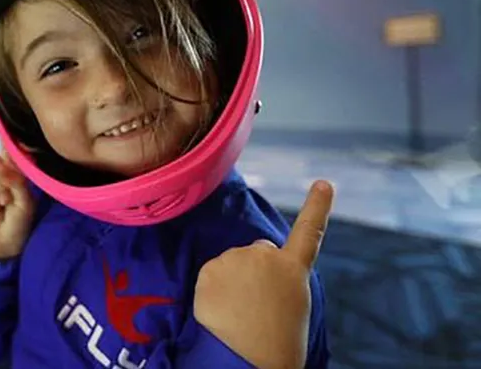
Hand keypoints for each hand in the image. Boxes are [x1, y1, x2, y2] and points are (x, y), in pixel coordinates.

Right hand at [0, 154, 33, 259]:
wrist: (3, 248)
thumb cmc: (19, 224)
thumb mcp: (25, 204)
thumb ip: (17, 182)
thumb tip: (0, 164)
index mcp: (14, 178)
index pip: (9, 160)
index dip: (7, 161)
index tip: (9, 167)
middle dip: (0, 184)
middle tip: (5, 201)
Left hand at [193, 180, 333, 368]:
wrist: (250, 362)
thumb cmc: (275, 344)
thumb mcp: (292, 306)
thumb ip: (278, 280)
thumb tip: (256, 275)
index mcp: (294, 269)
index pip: (309, 232)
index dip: (317, 207)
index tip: (323, 183)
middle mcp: (266, 256)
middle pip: (257, 253)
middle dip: (253, 271)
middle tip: (257, 306)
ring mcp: (236, 259)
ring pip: (231, 265)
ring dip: (231, 282)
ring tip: (239, 314)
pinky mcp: (210, 268)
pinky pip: (210, 275)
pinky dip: (212, 290)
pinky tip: (221, 311)